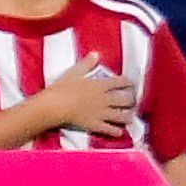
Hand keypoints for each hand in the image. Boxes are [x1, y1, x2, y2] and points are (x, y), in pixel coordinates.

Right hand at [27, 62, 141, 138]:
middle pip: (126, 100)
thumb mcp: (74, 73)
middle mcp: (105, 99)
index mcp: (101, 85)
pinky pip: (110, 130)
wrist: (54, 106)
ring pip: (122, 116)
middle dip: (131, 101)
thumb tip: (96, 53)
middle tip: (131, 102)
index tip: (131, 84)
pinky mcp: (95, 125)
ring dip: (127, 116)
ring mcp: (101, 113)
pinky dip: (116, 131)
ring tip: (129, 117)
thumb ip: (86, 64)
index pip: (121, 82)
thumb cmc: (61, 88)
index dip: (129, 83)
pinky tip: (119, 131)